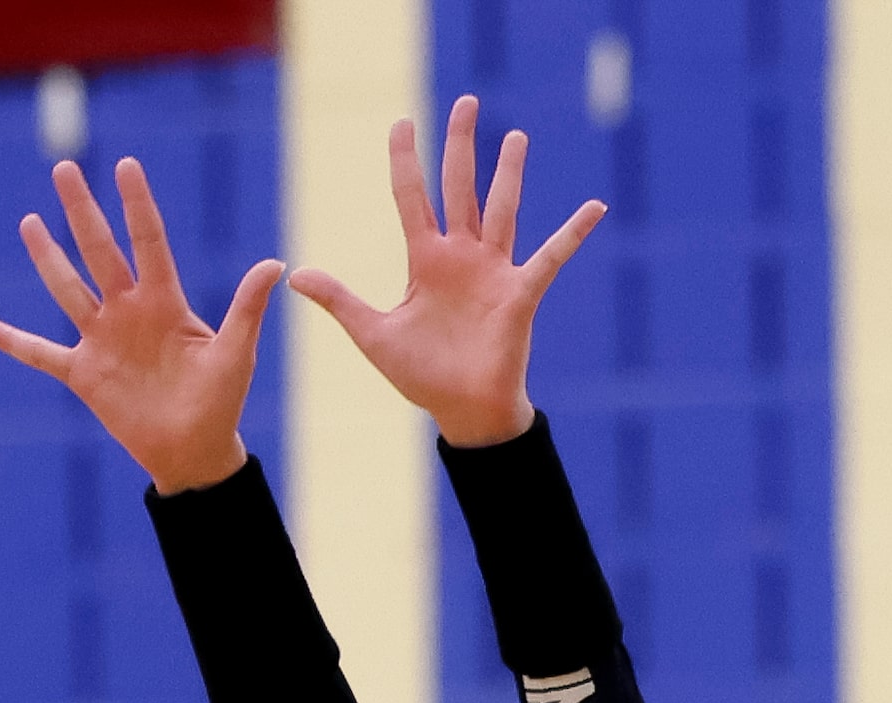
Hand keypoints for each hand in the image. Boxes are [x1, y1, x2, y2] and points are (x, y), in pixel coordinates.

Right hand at [0, 157, 282, 495]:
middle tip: (64, 168)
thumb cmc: (221, 400)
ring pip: (67, 289)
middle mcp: (128, 311)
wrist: (192, 449)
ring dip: (47, 257)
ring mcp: (102, 340)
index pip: (147, 241)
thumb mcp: (235, 353)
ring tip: (29, 222)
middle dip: (81, 211)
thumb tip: (275, 264)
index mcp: (164, 301)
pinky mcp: (83, 374)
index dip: (135, 204)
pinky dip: (14, 342)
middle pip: (98, 251)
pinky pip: (42, 354)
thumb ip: (246, 308)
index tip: (125, 165)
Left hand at [287, 96, 605, 448]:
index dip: (406, 161)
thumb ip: (339, 300)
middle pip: (459, 189)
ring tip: (513, 136)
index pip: (412, 198)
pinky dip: (571, 234)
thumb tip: (296, 274)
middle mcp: (461, 257)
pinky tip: (594, 208)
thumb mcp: (373, 333)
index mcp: (426, 261)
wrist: (460, 410)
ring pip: (501, 210)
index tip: (402, 122)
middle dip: (461, 147)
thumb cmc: (422, 373)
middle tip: (465, 102)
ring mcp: (493, 271)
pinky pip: (549, 258)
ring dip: (507, 174)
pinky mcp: (520, 295)